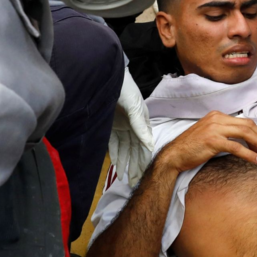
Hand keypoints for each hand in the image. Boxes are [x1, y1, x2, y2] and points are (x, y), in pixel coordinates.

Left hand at [109, 68, 154, 187]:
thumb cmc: (124, 88)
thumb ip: (140, 126)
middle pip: (134, 149)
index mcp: (142, 121)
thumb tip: (150, 145)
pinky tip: (116, 165)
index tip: (142, 174)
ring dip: (124, 162)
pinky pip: (114, 143)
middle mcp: (133, 125)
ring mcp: (122, 126)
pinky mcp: (110, 125)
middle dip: (134, 165)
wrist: (106, 75)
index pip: (144, 145)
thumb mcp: (134, 106)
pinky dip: (115, 154)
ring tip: (124, 177)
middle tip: (132, 181)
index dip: (143, 160)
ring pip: (124, 149)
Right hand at [156, 111, 256, 173]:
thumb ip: (223, 130)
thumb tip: (242, 137)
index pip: (244, 120)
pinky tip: (255, 159)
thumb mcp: (208, 132)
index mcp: (216, 115)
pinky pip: (236, 147)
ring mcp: (215, 129)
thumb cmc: (191, 147)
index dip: (256, 132)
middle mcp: (217, 119)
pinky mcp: (213, 141)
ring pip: (244, 133)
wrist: (174, 155)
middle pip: (247, 125)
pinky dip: (249, 154)